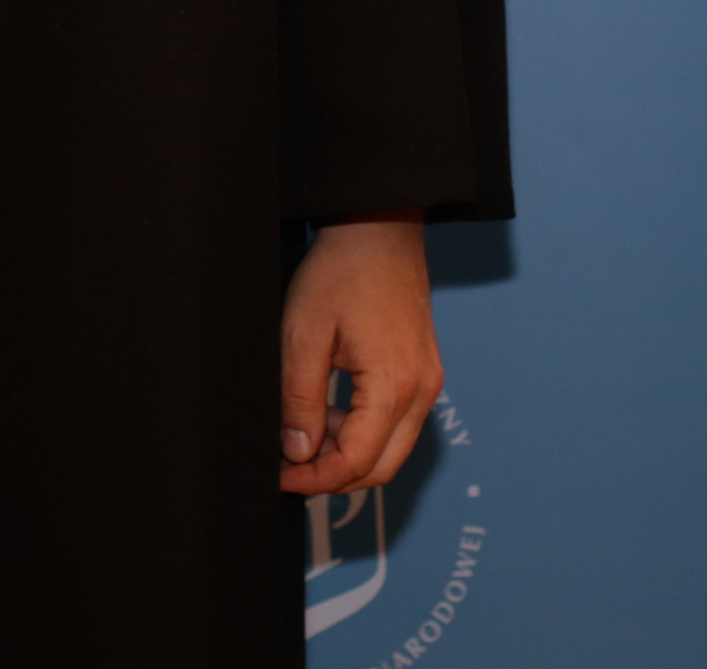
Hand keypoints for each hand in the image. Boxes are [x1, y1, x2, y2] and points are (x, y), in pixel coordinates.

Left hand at [279, 217, 439, 496]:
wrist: (378, 227)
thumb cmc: (341, 272)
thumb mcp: (303, 335)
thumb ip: (300, 399)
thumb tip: (298, 451)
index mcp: (394, 385)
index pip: (357, 462)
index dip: (314, 479)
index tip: (279, 476)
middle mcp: (421, 391)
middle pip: (381, 468)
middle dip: (333, 478)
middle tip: (289, 469)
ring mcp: (427, 382)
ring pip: (390, 449)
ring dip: (347, 454)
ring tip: (302, 434)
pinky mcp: (422, 372)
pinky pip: (396, 423)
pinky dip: (362, 431)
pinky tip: (329, 412)